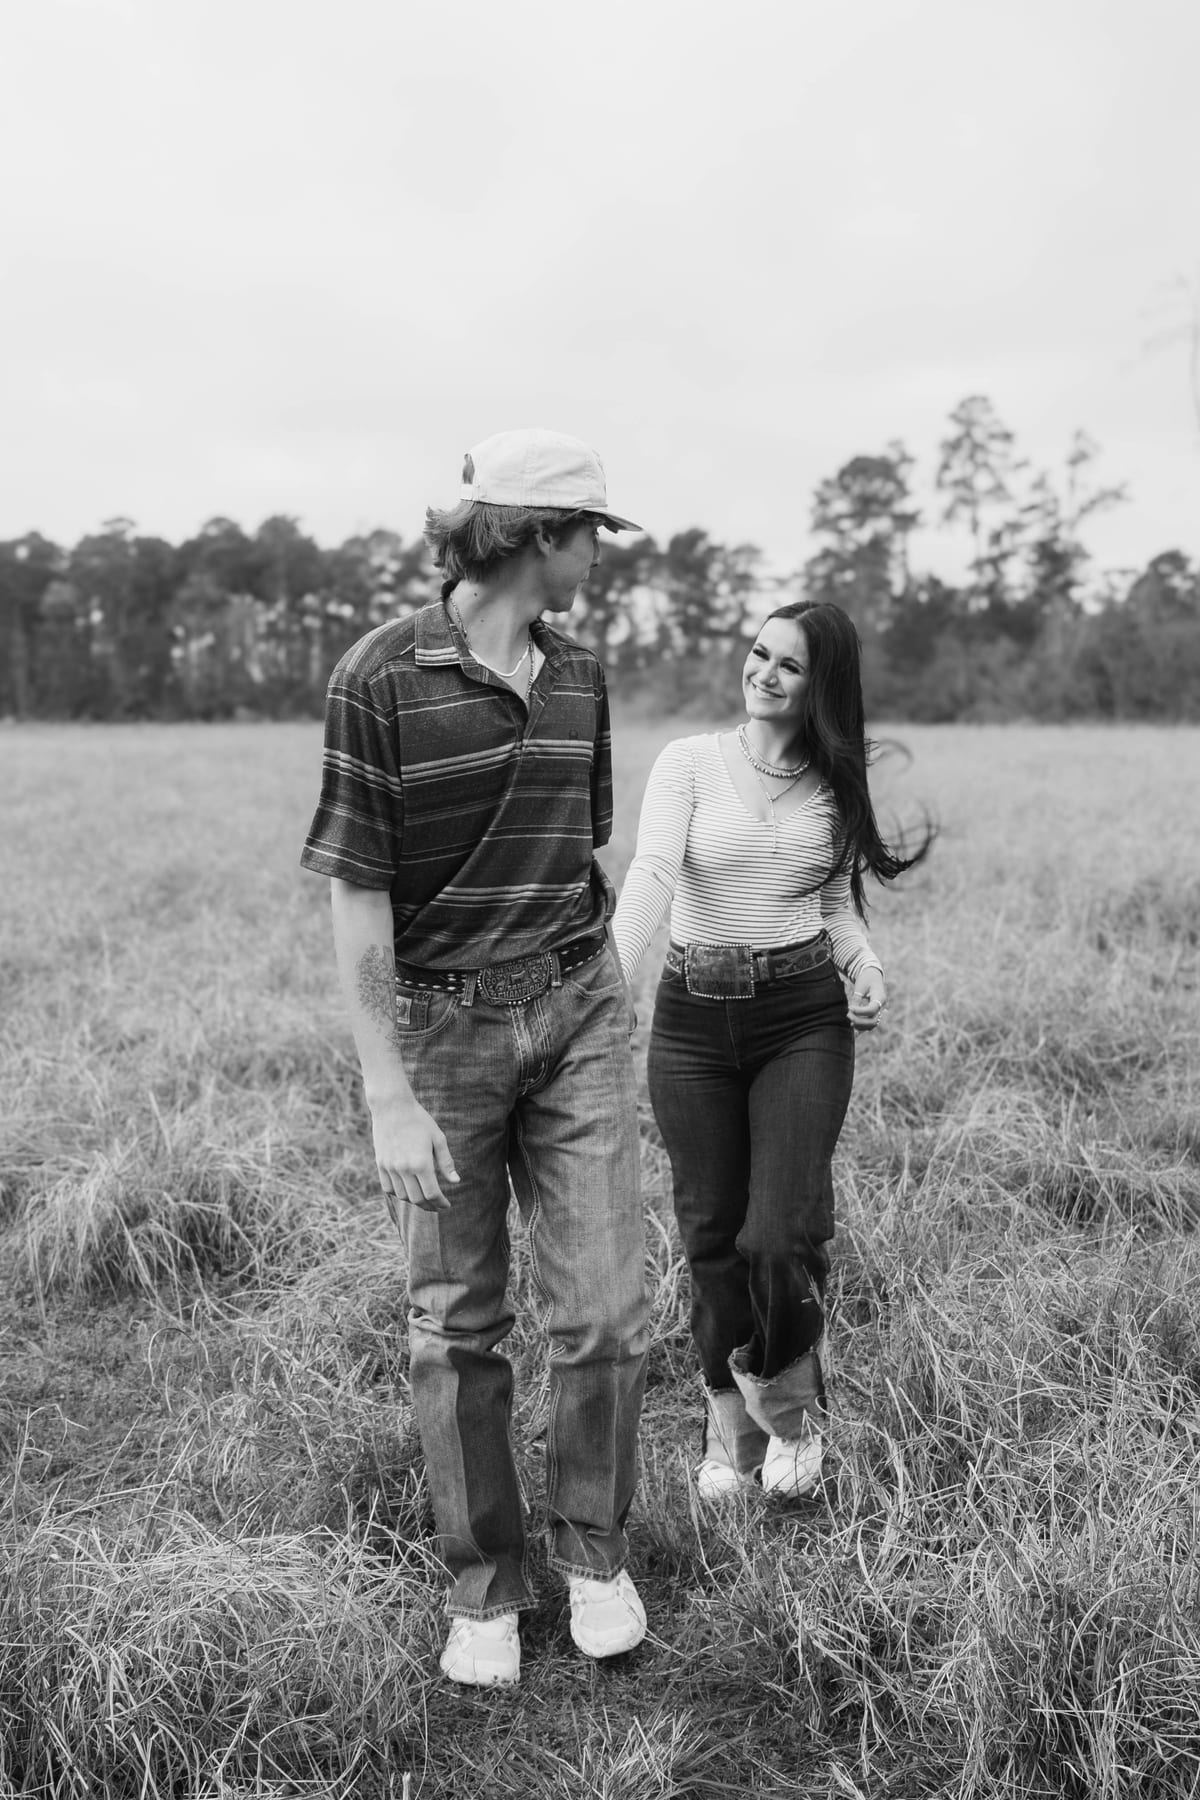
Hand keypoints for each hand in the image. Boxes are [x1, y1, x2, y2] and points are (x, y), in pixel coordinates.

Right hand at [371, 1096, 459, 1217]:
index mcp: (421, 1163)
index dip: (441, 1203)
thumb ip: (446, 1162)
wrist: (392, 1106)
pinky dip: (398, 1193)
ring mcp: (390, 1167)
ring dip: (414, 1200)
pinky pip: (388, 1188)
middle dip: (429, 1206)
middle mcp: (404, 1169)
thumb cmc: (419, 1120)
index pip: (432, 1193)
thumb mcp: (438, 1139)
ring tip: (424, 1198)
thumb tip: (456, 1181)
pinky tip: (407, 1190)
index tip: (447, 1205)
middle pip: (417, 1199)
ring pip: (402, 1196)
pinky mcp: (381, 1164)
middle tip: (437, 1206)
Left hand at [848, 968, 886, 1032]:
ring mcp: (880, 1011)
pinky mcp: (876, 1013)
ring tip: (849, 1020)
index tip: (849, 1008)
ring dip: (860, 1026)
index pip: (872, 1009)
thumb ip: (857, 999)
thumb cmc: (866, 979)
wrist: (873, 975)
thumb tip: (850, 1012)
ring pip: (872, 1025)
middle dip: (859, 1021)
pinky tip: (853, 1025)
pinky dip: (862, 1026)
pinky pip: (870, 1024)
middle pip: (873, 1021)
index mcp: (880, 997)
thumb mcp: (860, 986)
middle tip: (847, 1015)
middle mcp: (882, 1006)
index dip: (860, 1012)